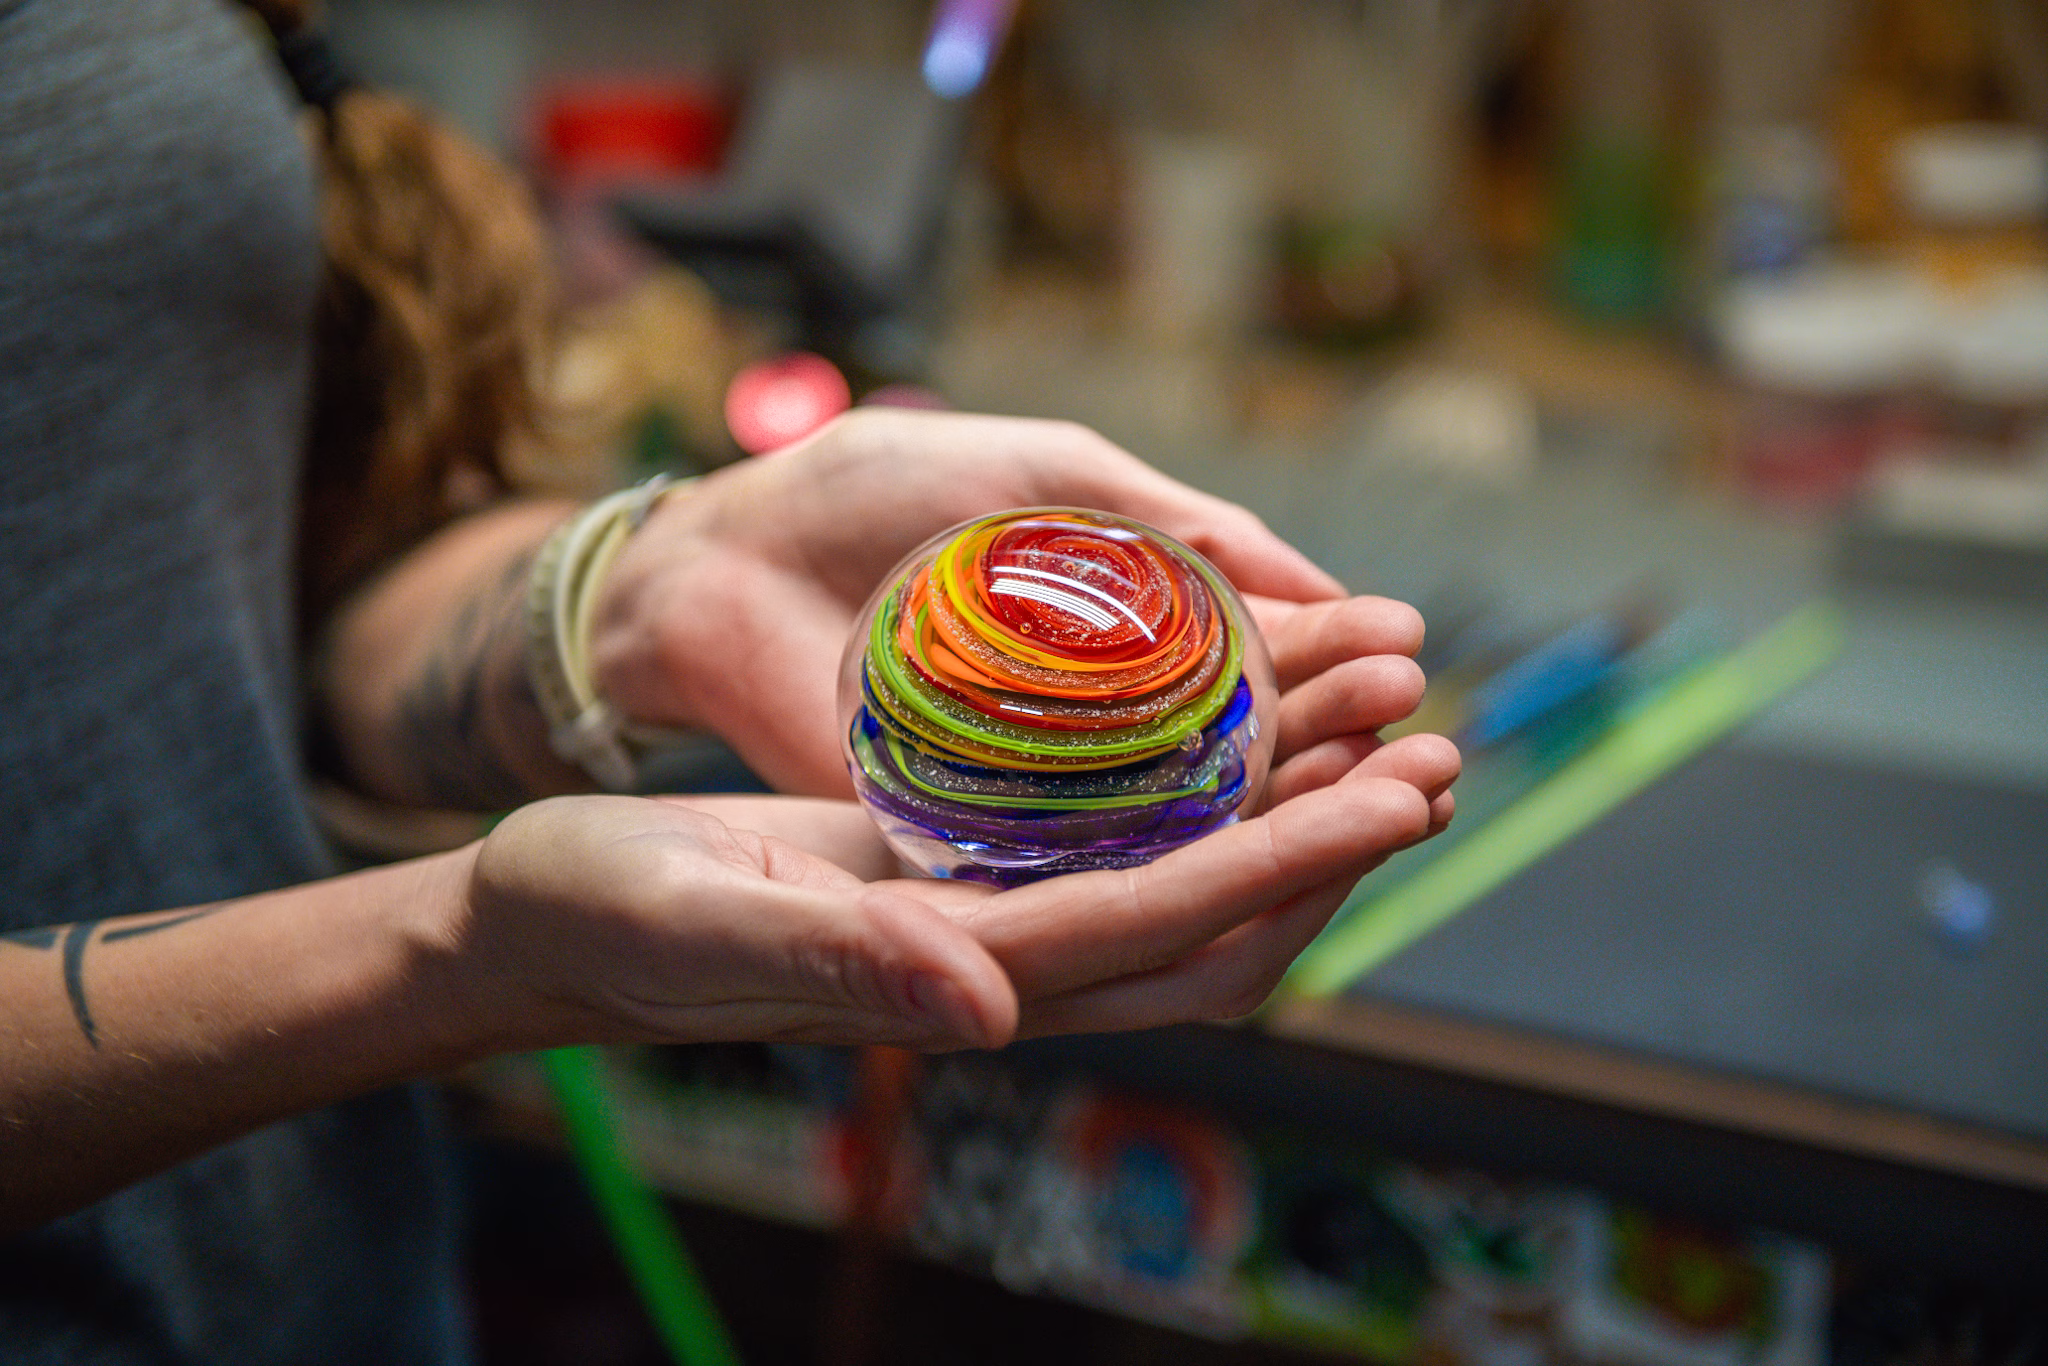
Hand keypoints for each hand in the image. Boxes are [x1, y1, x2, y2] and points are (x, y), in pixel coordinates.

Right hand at [460, 730, 1456, 1049]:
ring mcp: (988, 914)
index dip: (1293, 865)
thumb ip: (842, 961)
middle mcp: (1002, 957)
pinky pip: (1112, 833)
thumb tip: (983, 1004)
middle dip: (1332, 847)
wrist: (555, 918)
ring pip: (1180, 878)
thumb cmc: (607, 919)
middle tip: (1433, 750)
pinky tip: (1229, 713)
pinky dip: (1192, 783)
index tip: (1400, 794)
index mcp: (961, 975)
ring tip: (1374, 722)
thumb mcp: (703, 923)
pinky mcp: (960, 867)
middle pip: (1215, 923)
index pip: (1167, 926)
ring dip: (1283, 810)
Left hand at [592, 409, 1433, 806]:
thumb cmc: (860, 490)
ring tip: (1378, 783)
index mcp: (1110, 630)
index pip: (1250, 658)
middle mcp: (1087, 723)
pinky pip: (1085, 866)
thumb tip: (1312, 578)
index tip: (1408, 648)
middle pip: (1238, 752)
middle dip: (1339, 742)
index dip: (1331, 658)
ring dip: (1286, 811)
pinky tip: (1249, 854)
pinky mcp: (967, 845)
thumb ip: (1167, 518)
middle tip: (1427, 738)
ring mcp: (1032, 792)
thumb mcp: (1038, 466)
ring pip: (1181, 822)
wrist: (712, 557)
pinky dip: (1170, 864)